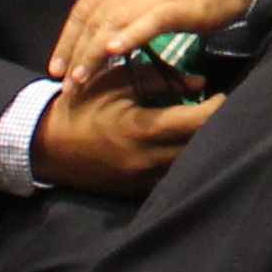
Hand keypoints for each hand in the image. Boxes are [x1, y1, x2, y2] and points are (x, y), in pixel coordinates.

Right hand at [30, 69, 220, 193]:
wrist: (46, 144)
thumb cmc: (83, 105)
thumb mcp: (116, 82)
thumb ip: (160, 79)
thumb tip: (199, 83)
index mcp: (141, 129)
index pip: (196, 122)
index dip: (217, 108)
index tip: (224, 95)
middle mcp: (145, 160)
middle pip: (199, 147)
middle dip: (216, 129)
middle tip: (225, 112)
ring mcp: (140, 181)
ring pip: (187, 167)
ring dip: (201, 148)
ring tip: (208, 130)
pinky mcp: (135, 192)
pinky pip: (169, 180)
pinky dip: (182, 165)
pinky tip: (185, 149)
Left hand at [49, 0, 265, 81]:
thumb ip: (125, 6)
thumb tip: (102, 37)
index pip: (82, 9)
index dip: (66, 40)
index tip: (56, 68)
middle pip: (92, 20)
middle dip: (75, 55)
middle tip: (67, 86)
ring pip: (111, 25)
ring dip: (92, 55)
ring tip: (81, 81)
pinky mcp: (174, 4)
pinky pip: (145, 23)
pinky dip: (127, 38)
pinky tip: (113, 53)